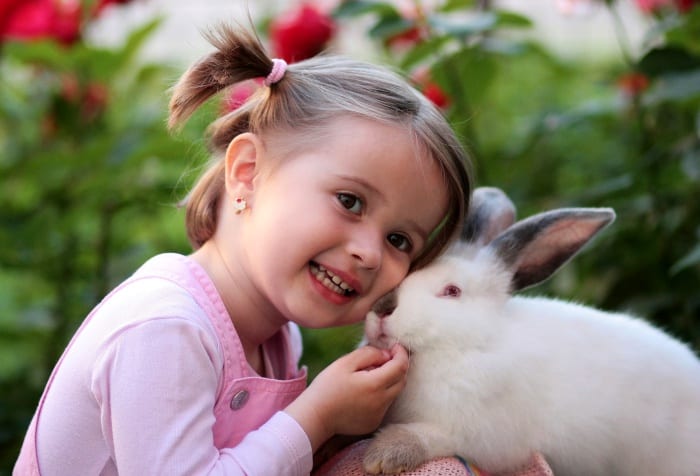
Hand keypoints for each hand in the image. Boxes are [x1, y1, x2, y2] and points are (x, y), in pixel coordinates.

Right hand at [285, 344, 408, 451]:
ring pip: (393, 393)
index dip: (401, 353)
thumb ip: (369, 354)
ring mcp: (378, 415)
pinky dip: (380, 395)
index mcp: (375, 385)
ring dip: (388, 381)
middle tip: (381, 359)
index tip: (394, 346)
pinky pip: (384, 405)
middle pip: (401, 380)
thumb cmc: (327, 386)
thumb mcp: (345, 363)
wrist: (315, 416)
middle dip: (397, 367)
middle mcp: (381, 402)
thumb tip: (386, 354)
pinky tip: (362, 392)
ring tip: (367, 375)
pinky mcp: (373, 423)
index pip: (400, 366)